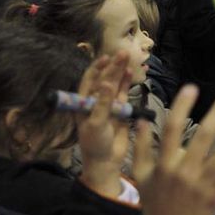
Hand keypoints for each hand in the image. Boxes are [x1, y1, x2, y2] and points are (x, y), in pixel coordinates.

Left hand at [77, 52, 132, 197]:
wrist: (106, 161)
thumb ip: (102, 104)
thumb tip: (107, 83)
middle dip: (113, 67)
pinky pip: (124, 94)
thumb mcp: (95, 124)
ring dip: (121, 72)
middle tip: (123, 53)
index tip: (105, 58)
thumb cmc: (95, 143)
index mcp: (83, 103)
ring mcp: (108, 105)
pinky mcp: (120, 111)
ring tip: (128, 58)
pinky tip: (131, 73)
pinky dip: (127, 84)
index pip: (89, 81)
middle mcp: (95, 101)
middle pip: (104, 79)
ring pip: (115, 85)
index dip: (96, 69)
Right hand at [121, 86, 214, 214]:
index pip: (173, 129)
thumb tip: (142, 120)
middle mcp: (185, 172)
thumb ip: (141, 147)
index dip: (182, 106)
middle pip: (204, 137)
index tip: (191, 87)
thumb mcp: (141, 175)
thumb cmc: (153, 204)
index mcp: (165, 164)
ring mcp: (204, 184)